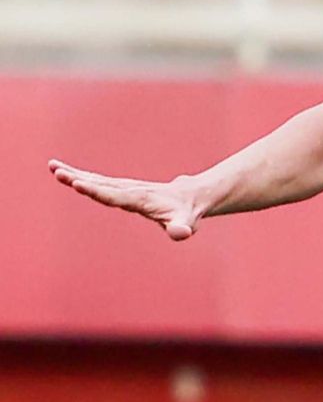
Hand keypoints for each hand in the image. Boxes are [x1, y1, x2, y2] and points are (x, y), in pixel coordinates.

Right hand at [48, 159, 204, 240]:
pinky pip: (98, 181)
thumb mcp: (186, 223)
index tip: (78, 184)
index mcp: (140, 199)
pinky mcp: (122, 188)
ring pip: (97, 180)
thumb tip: (182, 233)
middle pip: (101, 185)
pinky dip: (81, 176)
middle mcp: (130, 190)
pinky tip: (65, 172)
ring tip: (53, 167)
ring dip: (75, 175)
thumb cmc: (186, 214)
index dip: (97, 191)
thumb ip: (181, 228)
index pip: (116, 196)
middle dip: (79, 179)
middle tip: (58, 173)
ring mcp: (125, 188)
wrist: (191, 197)